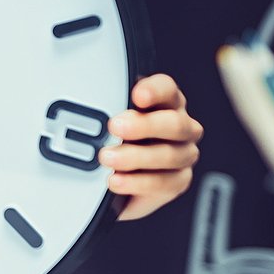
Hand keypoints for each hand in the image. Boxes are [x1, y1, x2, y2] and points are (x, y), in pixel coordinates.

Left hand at [100, 73, 201, 220]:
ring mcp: (183, 154)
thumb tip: (90, 105)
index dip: (154, 90)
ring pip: (170, 155)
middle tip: (115, 127)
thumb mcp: (109, 116)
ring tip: (107, 158)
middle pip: (174, 123)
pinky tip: (117, 180)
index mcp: (165, 101)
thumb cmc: (115, 136)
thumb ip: (108, 106)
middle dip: (143, 125)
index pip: (167, 89)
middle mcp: (180, 126)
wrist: (118, 174)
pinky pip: (164, 184)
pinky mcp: (179, 181)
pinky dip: (138, 183)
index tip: (137, 96)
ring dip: (135, 157)